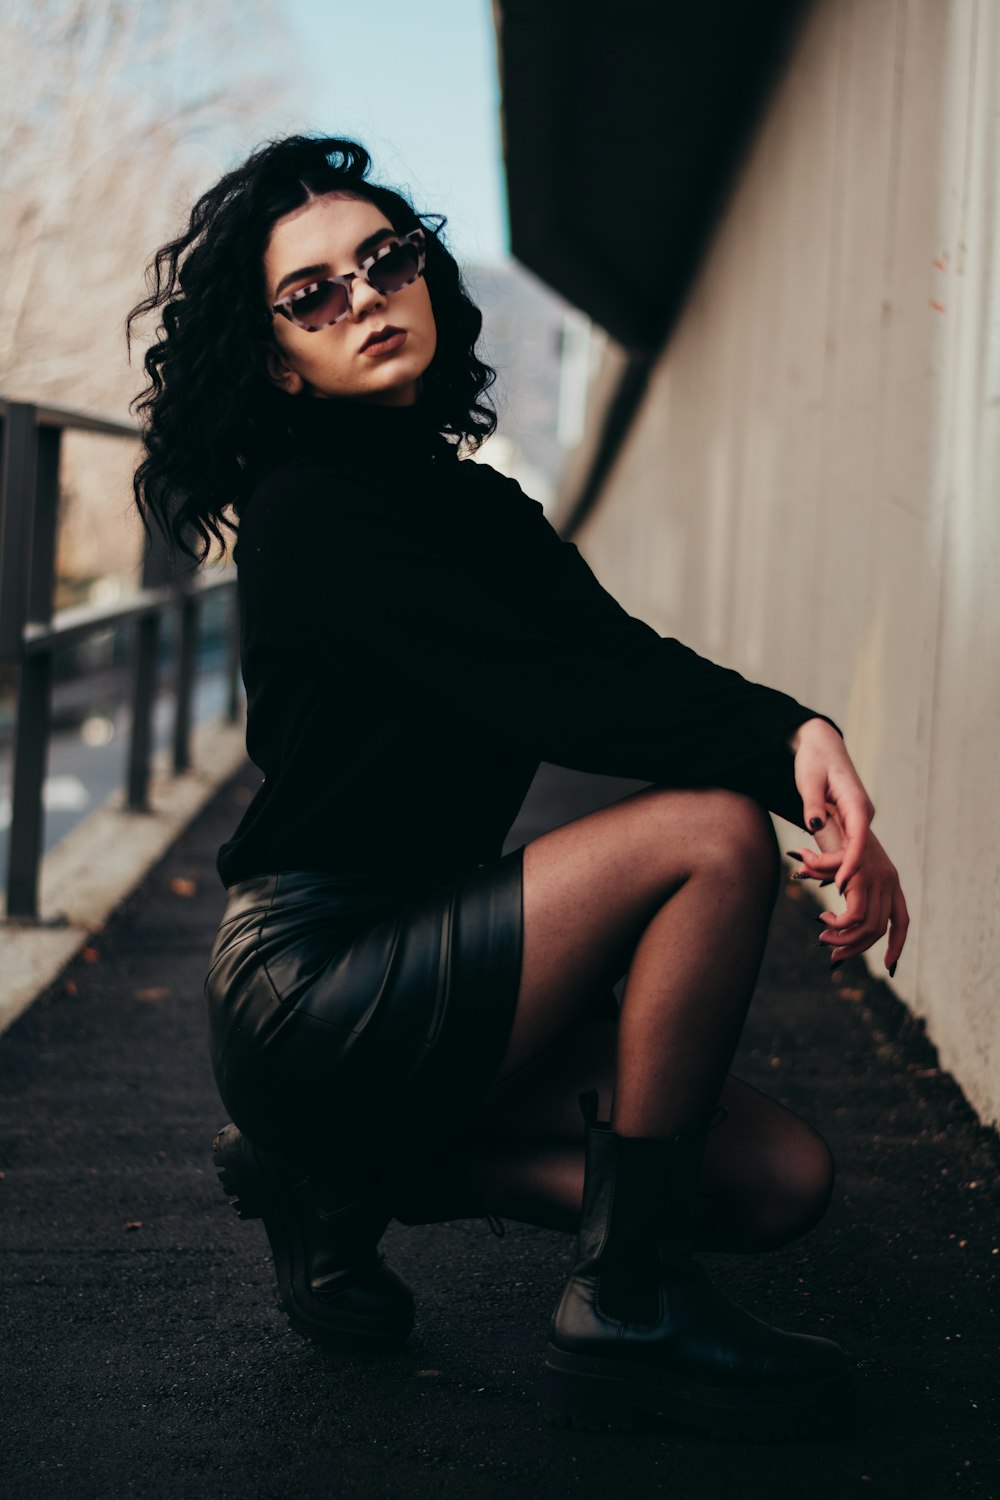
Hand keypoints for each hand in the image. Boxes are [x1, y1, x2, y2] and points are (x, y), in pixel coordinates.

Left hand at [786, 717, 874, 890]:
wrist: (821, 745)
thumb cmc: (815, 759)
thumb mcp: (808, 780)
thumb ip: (812, 804)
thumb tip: (814, 827)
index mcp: (857, 804)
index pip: (859, 838)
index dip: (851, 862)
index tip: (840, 883)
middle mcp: (862, 815)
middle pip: (854, 851)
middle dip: (832, 867)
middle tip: (802, 870)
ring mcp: (858, 820)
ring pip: (849, 852)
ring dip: (828, 865)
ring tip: (801, 864)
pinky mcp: (850, 823)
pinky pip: (844, 847)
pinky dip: (830, 858)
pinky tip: (811, 862)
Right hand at [789, 810, 909, 977]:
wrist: (826, 801)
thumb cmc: (829, 833)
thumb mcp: (838, 869)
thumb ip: (840, 890)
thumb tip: (831, 920)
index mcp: (888, 879)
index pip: (901, 921)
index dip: (897, 946)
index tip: (888, 966)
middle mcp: (889, 879)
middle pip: (880, 930)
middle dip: (856, 949)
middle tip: (833, 954)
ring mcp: (878, 878)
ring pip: (867, 927)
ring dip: (843, 938)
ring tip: (823, 936)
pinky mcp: (862, 877)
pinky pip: (853, 916)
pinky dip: (838, 924)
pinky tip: (823, 919)